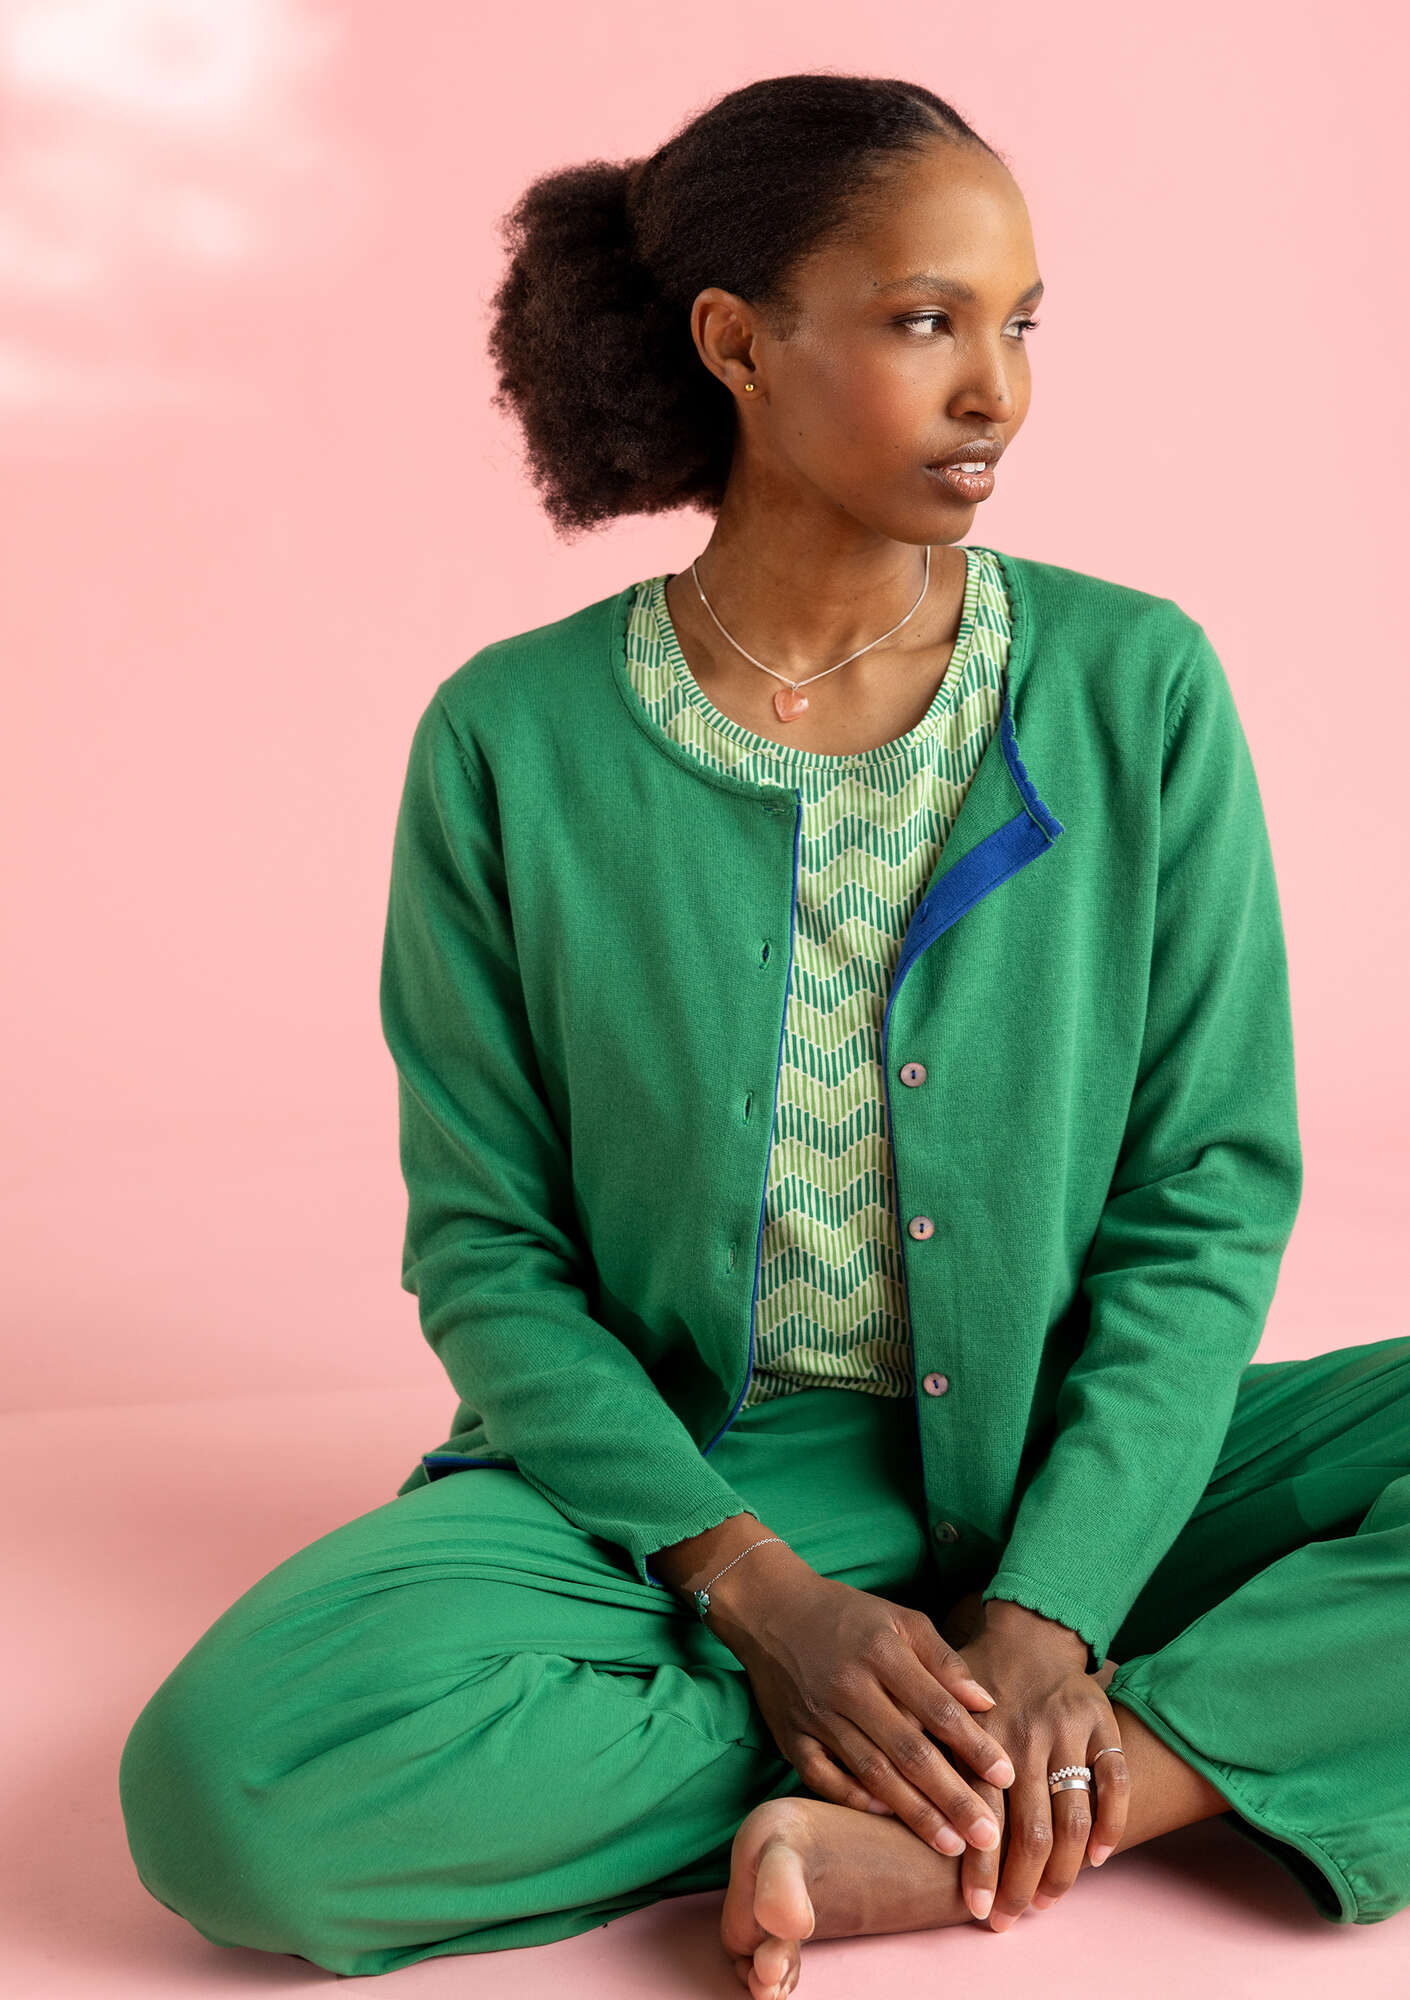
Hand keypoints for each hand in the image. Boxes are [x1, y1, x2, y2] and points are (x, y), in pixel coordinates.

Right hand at [715, 1568, 1016, 1857]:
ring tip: (952, 1846)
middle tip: (988, 1836)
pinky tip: (887, 1819)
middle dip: (952, 1797)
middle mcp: (850, 1687)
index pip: (938, 1709)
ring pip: (872, 1772)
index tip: (1008, 1778)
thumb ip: (944, 1661)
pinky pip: (825, 1779)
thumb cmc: (848, 1616)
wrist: (771, 1610)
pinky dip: (855, 1800)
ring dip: (914, 1812)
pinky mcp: (791, 1738)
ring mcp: (818, 1716)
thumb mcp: (901, 1620)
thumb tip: (987, 1704)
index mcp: (883, 1653)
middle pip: (909, 1751)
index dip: (974, 1745)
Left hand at [949, 1600, 1129, 1927]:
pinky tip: (1099, 1858)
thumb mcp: (937, 1702)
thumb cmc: (975, 1679)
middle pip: (1031, 1830)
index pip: (982, 1816)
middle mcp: (1026, 1734)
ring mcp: (1067, 1729)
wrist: (1028, 1629)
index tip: (977, 1910)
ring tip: (1049, 1901)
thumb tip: (887, 1801)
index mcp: (982, 1735)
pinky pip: (1115, 1781)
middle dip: (1022, 1885)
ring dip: (1065, 1871)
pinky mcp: (1101, 1722)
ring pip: (1074, 1816)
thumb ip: (921, 1747)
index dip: (982, 1870)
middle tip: (1012, 1919)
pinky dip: (1112, 1825)